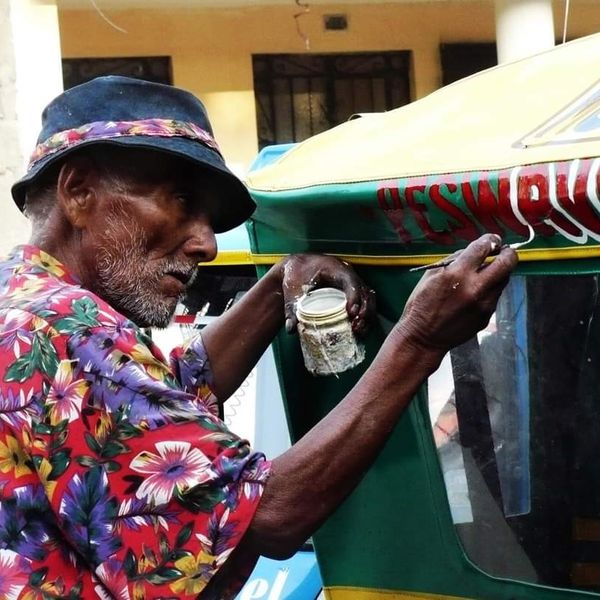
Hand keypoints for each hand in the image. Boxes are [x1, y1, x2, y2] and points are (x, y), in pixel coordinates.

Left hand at [278, 254, 374, 334]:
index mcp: (335, 269)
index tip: (351, 312)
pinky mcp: (351, 294)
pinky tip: (359, 331)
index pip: (351, 281)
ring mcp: (351, 284)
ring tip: (358, 331)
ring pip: (368, 299)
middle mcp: (348, 275)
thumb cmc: (296, 273)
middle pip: (364, 292)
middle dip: (364, 310)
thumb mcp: (292, 288)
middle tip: (356, 326)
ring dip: (367, 316)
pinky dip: (364, 317)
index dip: (354, 297)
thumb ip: (291, 307)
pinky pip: (364, 304)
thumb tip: (291, 328)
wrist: (296, 268)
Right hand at [395, 234, 517, 353]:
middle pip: (507, 263)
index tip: (492, 240)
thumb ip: (454, 261)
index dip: (491, 239)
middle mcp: (475, 288)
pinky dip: (488, 290)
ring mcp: (484, 304)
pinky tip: (473, 295)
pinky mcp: (487, 316)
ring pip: (503, 280)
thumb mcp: (430, 276)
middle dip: (508, 253)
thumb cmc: (421, 305)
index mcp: (457, 274)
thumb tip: (474, 252)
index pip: (484, 247)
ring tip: (484, 274)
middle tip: (503, 251)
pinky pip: (494, 296)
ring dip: (497, 273)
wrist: (423, 339)